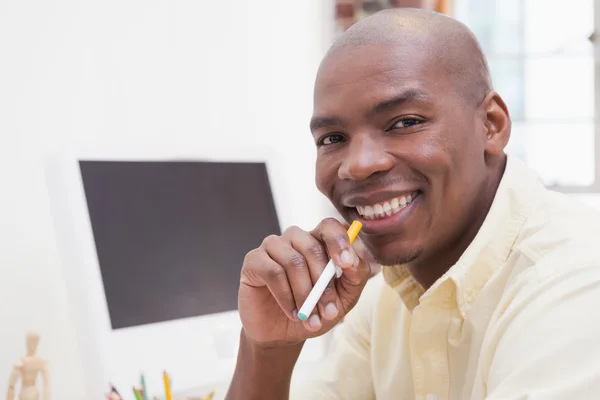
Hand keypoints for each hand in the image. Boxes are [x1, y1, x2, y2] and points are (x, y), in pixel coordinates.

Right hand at [238, 218, 371, 346]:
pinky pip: (273, 272)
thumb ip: (355, 277)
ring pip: (293, 261)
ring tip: (308, 316)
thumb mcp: (343, 299)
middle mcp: (295, 239)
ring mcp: (273, 247)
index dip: (339, 242)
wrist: (282, 334)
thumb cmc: (314, 311)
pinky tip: (292, 312)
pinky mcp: (254, 261)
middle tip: (328, 311)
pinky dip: (286, 296)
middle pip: (312, 246)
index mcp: (318, 241)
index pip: (330, 226)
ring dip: (305, 294)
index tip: (345, 265)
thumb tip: (355, 261)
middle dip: (323, 284)